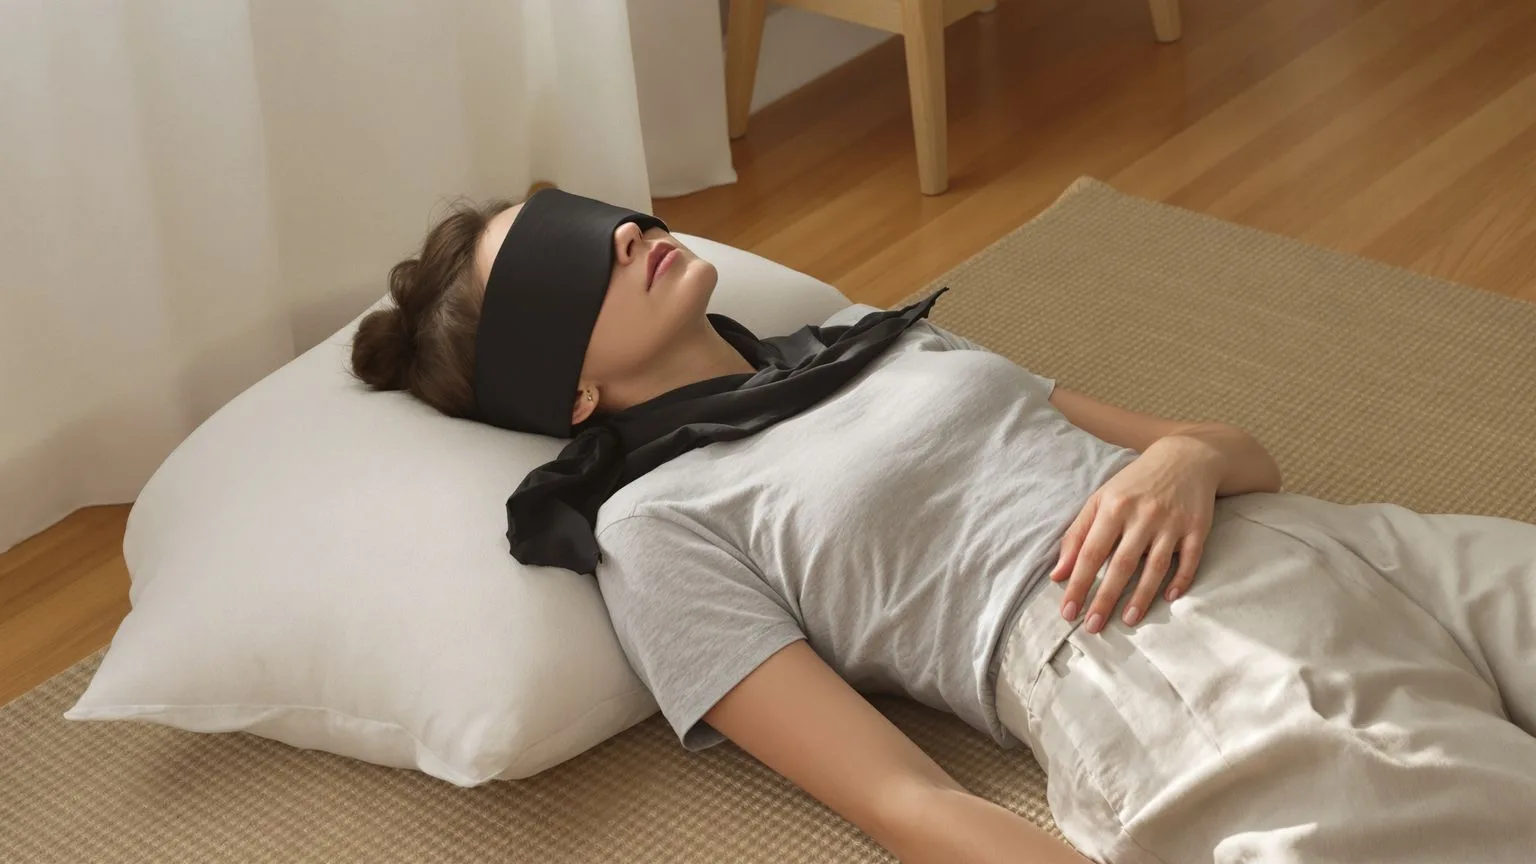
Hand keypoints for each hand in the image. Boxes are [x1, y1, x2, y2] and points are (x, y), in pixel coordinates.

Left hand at [1049, 436, 1218, 631]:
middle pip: (1122, 564)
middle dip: (1105, 598)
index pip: (1091, 552)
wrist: (1186, 457)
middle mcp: (1143, 515)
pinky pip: (1189, 560)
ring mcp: (1172, 522)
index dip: (1079, 584)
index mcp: (1114, 507)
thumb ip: (1077, 535)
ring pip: (1155, 567)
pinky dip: (1180, 580)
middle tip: (1092, 627)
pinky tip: (1169, 599)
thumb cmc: (1135, 483)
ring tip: (1127, 621)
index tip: (1067, 611)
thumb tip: (1057, 574)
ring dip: (1141, 597)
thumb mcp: (1101, 499)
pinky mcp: (1197, 527)